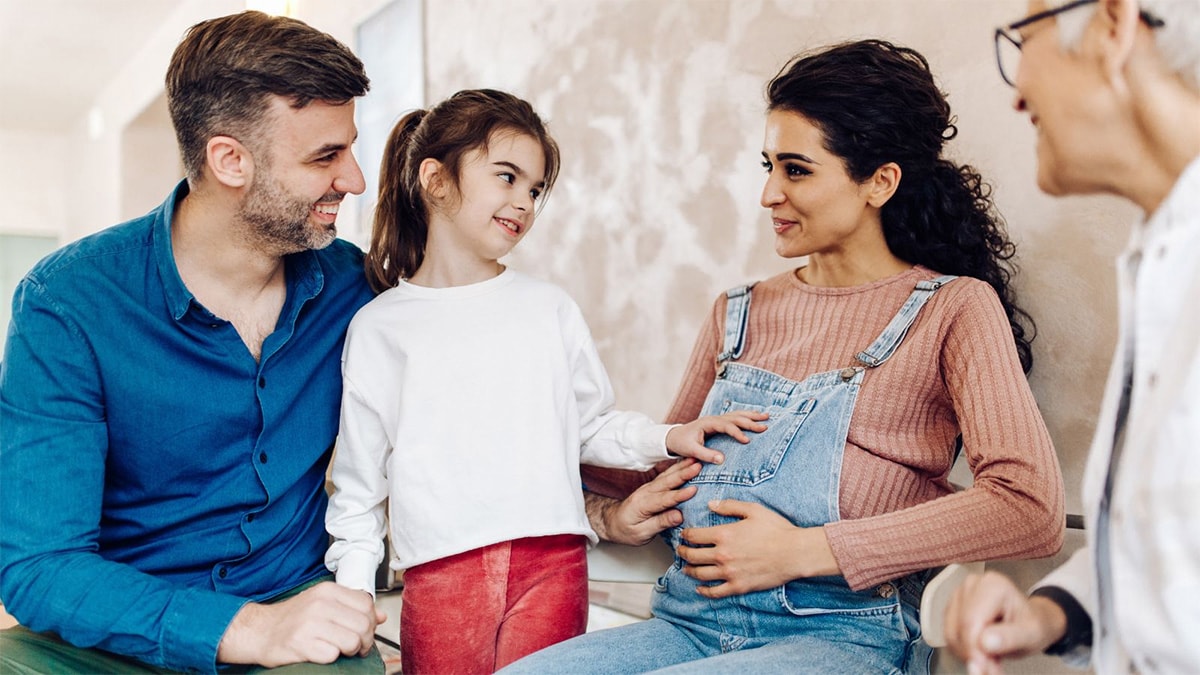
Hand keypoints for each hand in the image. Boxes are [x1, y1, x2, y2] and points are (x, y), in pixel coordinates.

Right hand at [217, 581, 386, 666]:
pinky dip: (331, 658)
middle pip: (363, 625)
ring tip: (340, 650)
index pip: (367, 604)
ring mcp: (310, 624)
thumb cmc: (293, 618)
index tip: (364, 630)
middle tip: (356, 646)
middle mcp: (320, 604)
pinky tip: (322, 653)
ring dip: (351, 651)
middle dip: (364, 641)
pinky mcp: (301, 644)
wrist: (259, 631)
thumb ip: (353, 607)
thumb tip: (381, 616)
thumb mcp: (323, 603)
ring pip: (352, 641)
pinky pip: (332, 655)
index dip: (371, 621)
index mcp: (328, 591)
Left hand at [587, 459, 702, 544]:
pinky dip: (677, 467)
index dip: (679, 495)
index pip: (664, 499)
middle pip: (667, 481)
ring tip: (696, 460)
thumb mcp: (641, 533)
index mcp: (643, 505)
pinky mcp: (653, 486)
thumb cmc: (626, 530)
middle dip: (684, 473)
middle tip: (698, 466)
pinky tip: (687, 462)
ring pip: (668, 475)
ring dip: (682, 467)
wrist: (613, 521)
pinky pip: (667, 475)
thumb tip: (679, 516)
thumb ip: (659, 523)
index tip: (694, 490)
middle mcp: (646, 492)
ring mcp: (649, 487)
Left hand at [665, 410, 768, 463]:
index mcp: (708, 423)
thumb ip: (705, 454)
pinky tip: (755, 417)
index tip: (747, 441)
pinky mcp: (719, 423)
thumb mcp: (691, 450)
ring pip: (737, 415)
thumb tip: (722, 460)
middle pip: (735, 418)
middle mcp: (714, 418)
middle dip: (750, 422)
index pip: (726, 426)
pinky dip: (746, 417)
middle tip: (765, 427)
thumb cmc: (681, 443)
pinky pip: (735, 418)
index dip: (737, 433)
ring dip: (752, 416)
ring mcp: (717, 419)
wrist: (674, 437)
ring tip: (767, 416)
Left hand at [677, 499, 837, 597]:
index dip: (685, 534)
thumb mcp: (753, 510)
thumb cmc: (777, 530)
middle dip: (683, 552)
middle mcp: (722, 555)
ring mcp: (729, 573)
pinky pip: (715, 592)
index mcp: (724, 534)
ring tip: (686, 568)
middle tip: (681, 550)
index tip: (684, 534)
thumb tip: (710, 504)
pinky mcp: (739, 586)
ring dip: (689, 570)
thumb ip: (729, 506)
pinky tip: (700, 588)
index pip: (694, 536)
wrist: (795, 553)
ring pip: (700, 574)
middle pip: (692, 555)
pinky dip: (704, 591)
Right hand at [942, 571, 1066, 674]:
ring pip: (951, 633)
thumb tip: (986, 643)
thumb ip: (1010, 638)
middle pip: (959, 628)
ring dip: (968, 654)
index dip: (975, 650)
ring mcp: (960, 595)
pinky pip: (949, 635)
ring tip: (991, 661)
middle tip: (990, 671)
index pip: (971, 621)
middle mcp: (972, 585)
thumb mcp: (1032, 634)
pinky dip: (963, 650)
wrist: (1031, 621)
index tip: (986, 671)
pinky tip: (981, 653)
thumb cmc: (1033, 624)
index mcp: (993, 585)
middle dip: (974, 655)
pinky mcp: (953, 608)